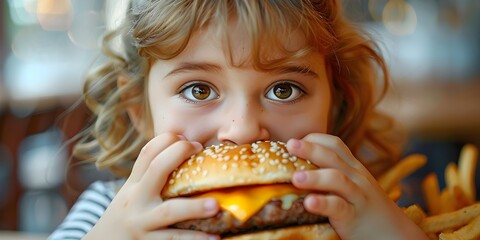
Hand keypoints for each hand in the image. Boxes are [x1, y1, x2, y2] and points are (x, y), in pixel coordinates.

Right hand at [84, 133, 219, 239]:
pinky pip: (174, 239)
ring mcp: (142, 222)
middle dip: (178, 155)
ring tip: (215, 205)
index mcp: (134, 184)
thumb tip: (188, 159)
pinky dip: (195, 239)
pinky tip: (215, 237)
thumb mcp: (132, 193)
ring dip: (194, 207)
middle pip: (157, 170)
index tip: (188, 138)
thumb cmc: (127, 215)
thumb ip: (152, 178)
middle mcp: (137, 199)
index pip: (148, 153)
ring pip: (169, 211)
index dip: (167, 140)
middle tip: (201, 150)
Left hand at [286, 133, 427, 239]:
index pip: (335, 145)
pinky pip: (339, 207)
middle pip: (332, 157)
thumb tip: (297, 168)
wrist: (394, 233)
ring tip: (295, 178)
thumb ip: (332, 174)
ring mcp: (357, 196)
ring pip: (337, 180)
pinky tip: (309, 202)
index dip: (314, 139)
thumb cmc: (364, 208)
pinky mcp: (354, 217)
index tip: (294, 141)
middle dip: (310, 148)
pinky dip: (323, 203)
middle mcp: (356, 177)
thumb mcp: (352, 185)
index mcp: (353, 168)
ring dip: (315, 177)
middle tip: (290, 145)